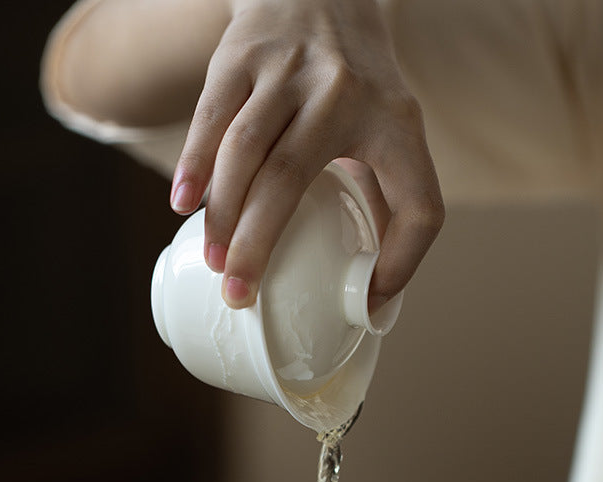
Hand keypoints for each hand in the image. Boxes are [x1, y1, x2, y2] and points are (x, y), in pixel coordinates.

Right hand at [169, 0, 443, 309]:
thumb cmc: (358, 82)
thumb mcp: (390, 126)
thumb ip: (387, 193)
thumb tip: (372, 287)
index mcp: (396, 123)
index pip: (419, 204)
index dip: (403, 262)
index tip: (366, 303)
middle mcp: (342, 93)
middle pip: (289, 180)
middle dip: (259, 246)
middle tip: (239, 294)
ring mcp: (288, 71)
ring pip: (244, 152)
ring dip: (223, 215)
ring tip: (215, 261)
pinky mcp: (243, 56)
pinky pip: (212, 118)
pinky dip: (195, 166)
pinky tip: (183, 204)